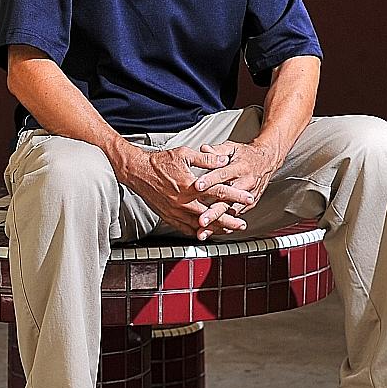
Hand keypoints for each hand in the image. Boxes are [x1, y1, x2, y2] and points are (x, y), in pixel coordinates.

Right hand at [114, 146, 247, 239]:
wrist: (138, 172)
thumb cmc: (160, 162)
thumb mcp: (184, 154)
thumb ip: (206, 159)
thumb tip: (224, 160)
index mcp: (189, 186)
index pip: (218, 192)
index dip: (235, 196)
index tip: (248, 198)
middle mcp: (183, 202)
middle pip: (212, 214)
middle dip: (230, 220)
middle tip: (242, 224)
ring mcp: (175, 211)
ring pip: (200, 225)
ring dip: (216, 228)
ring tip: (228, 229)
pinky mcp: (169, 216)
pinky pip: (186, 228)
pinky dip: (198, 232)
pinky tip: (206, 233)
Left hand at [191, 141, 277, 229]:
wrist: (267, 161)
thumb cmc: (246, 154)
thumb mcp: (232, 147)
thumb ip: (217, 151)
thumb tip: (203, 149)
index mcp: (240, 167)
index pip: (222, 174)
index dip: (210, 180)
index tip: (197, 186)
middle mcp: (245, 183)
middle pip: (227, 199)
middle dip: (214, 211)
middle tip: (201, 220)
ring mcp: (248, 196)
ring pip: (230, 211)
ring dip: (217, 223)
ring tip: (203, 232)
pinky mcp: (250, 204)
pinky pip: (235, 216)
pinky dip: (224, 225)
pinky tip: (212, 232)